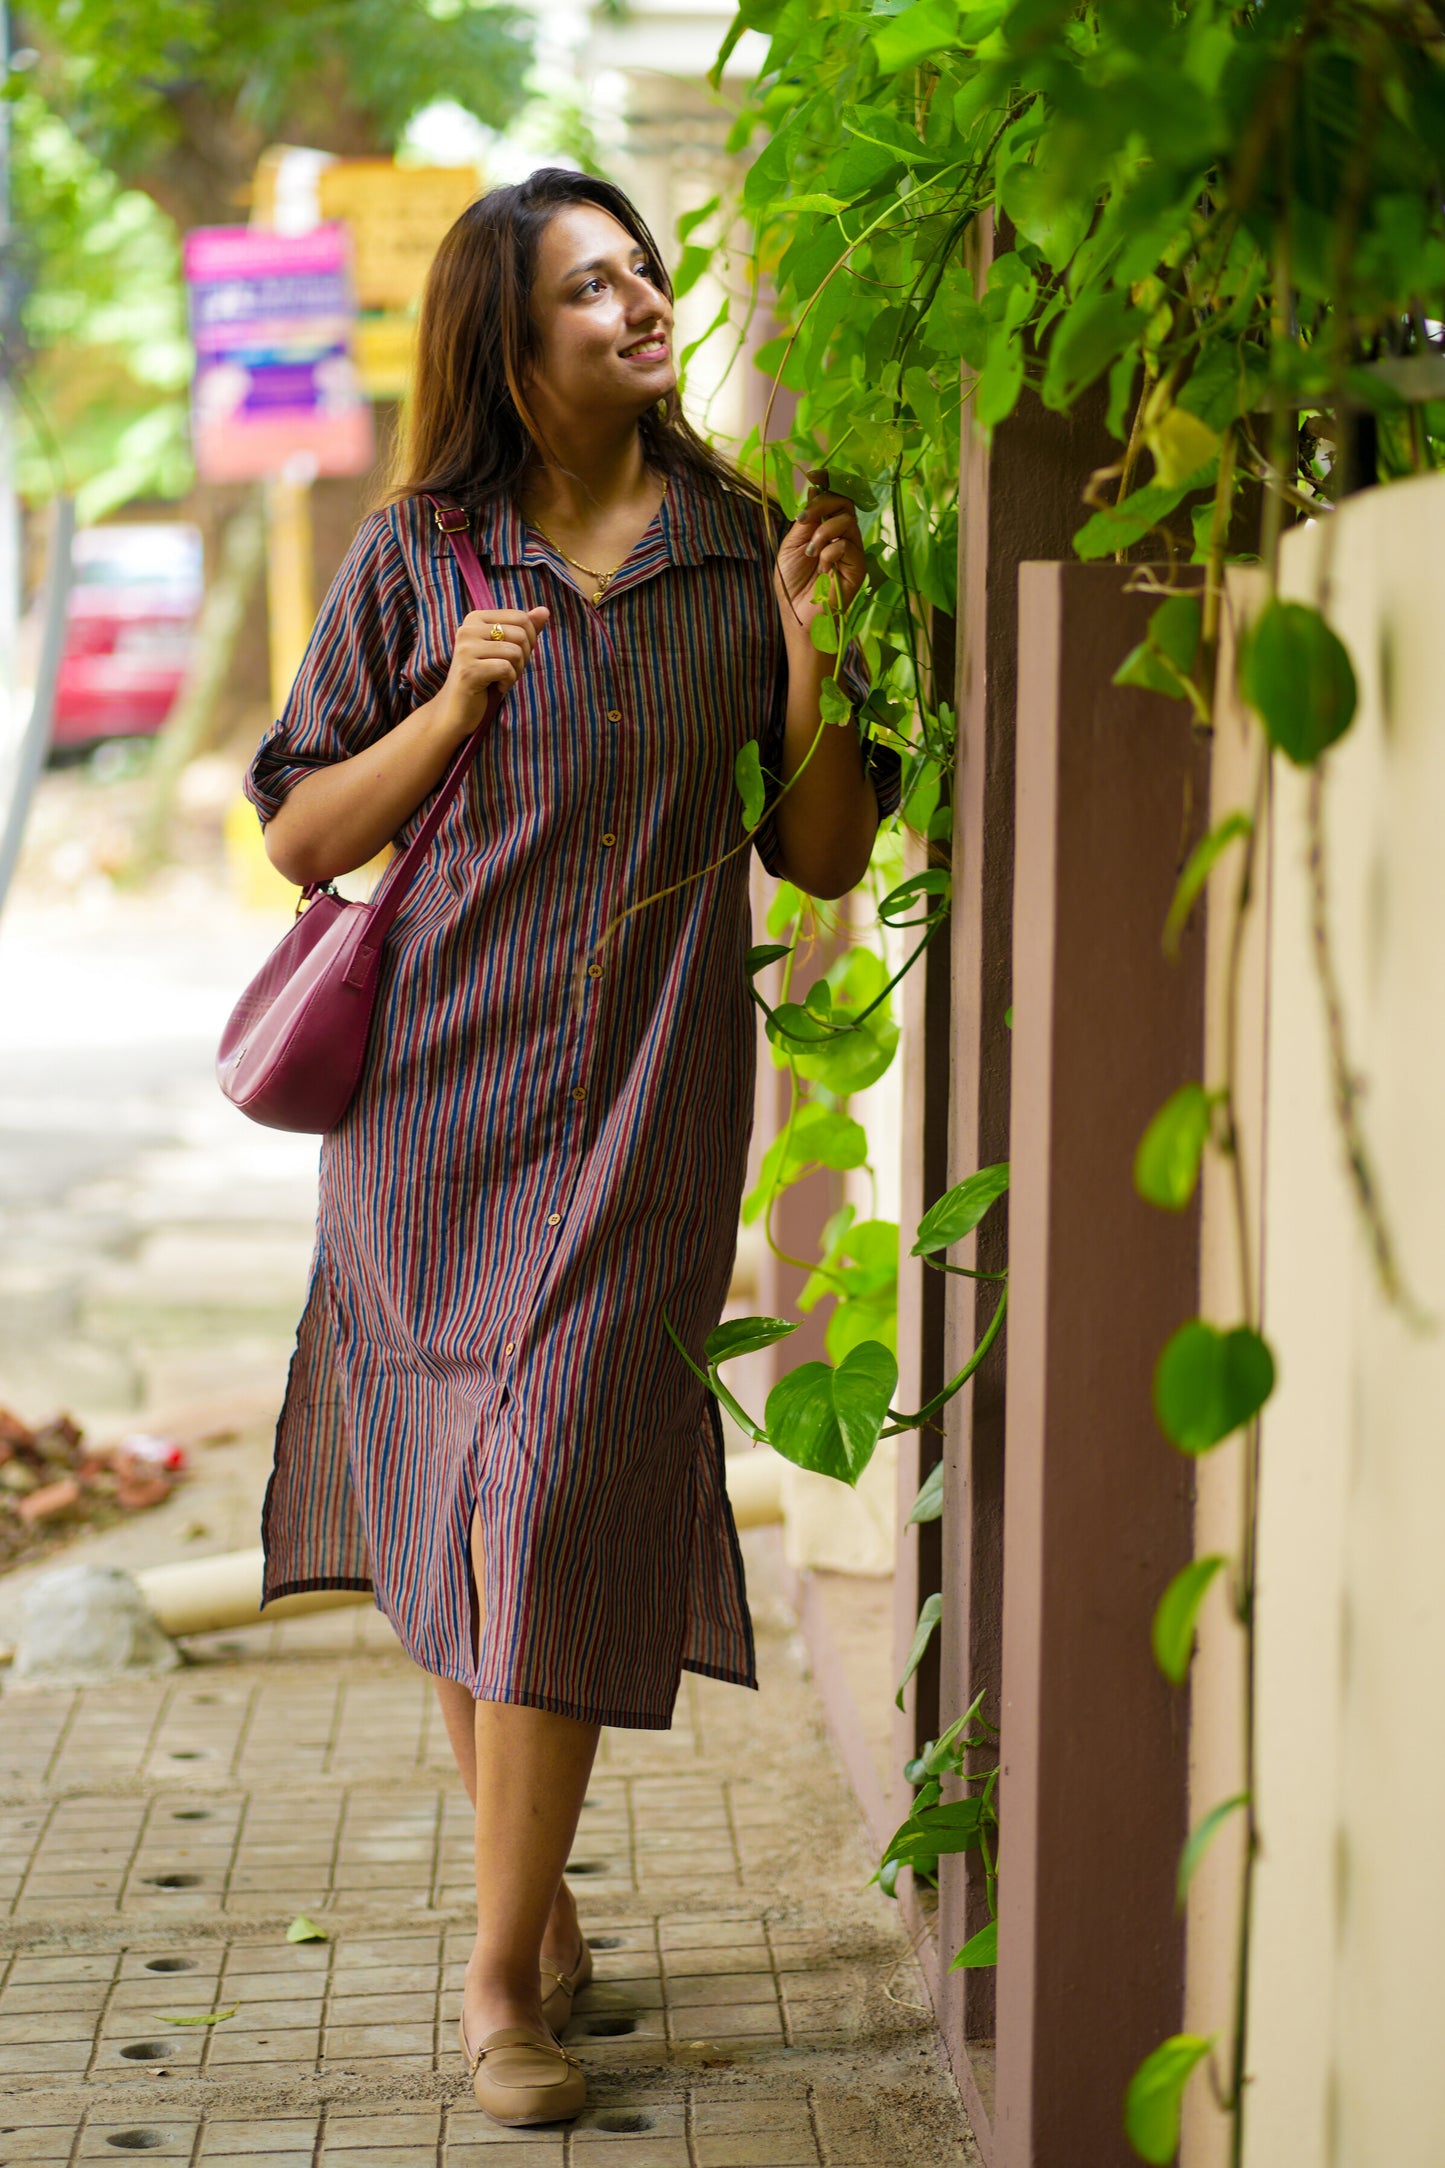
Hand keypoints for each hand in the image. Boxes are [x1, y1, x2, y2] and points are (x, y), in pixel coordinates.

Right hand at [436, 605, 549, 740]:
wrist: (457, 709)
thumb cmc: (485, 679)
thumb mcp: (506, 650)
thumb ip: (524, 630)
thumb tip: (545, 610)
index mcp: (475, 618)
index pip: (520, 617)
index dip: (529, 640)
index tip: (514, 656)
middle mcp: (467, 629)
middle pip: (520, 633)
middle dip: (523, 657)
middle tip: (508, 671)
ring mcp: (465, 649)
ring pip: (515, 652)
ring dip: (516, 671)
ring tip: (502, 679)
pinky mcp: (468, 670)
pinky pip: (506, 669)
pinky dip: (508, 682)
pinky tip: (497, 687)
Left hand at [774, 482, 865, 639]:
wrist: (798, 615)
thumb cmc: (792, 584)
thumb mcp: (792, 545)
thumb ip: (806, 520)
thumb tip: (814, 490)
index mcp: (825, 526)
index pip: (834, 496)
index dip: (827, 480)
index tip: (814, 474)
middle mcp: (842, 535)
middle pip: (844, 500)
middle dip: (823, 503)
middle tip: (805, 520)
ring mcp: (852, 550)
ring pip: (847, 519)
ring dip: (823, 531)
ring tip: (810, 552)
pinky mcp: (858, 566)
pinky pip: (847, 544)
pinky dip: (830, 552)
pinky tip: (823, 569)